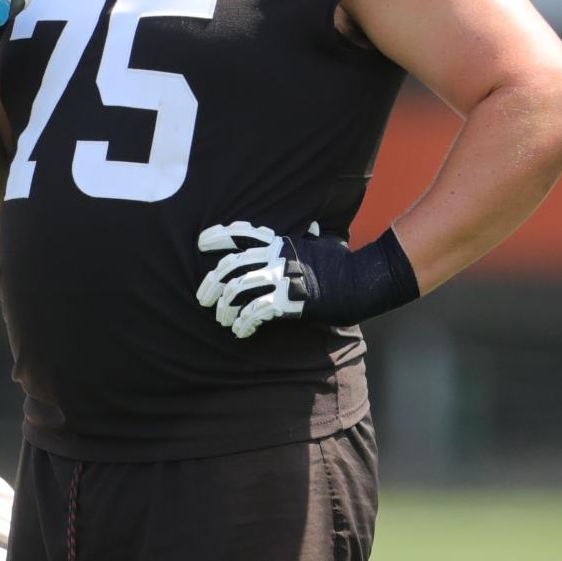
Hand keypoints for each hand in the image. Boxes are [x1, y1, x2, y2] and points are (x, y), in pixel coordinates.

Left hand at [197, 220, 418, 337]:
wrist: (361, 281)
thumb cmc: (343, 263)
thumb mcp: (324, 243)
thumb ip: (311, 238)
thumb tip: (314, 228)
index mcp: (280, 242)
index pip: (243, 233)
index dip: (219, 236)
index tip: (200, 241)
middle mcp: (276, 258)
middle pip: (231, 266)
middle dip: (211, 282)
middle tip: (202, 297)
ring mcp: (280, 278)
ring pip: (237, 290)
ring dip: (224, 308)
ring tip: (222, 320)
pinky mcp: (287, 301)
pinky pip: (254, 312)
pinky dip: (244, 324)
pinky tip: (241, 332)